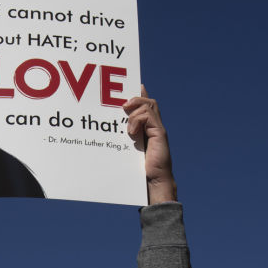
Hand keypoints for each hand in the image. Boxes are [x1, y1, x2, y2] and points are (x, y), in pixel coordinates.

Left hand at [124, 86, 176, 203]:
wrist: (152, 182)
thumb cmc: (137, 170)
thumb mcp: (126, 150)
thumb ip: (122, 139)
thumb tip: (107, 131)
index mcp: (147, 129)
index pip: (145, 106)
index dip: (139, 95)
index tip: (133, 85)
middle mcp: (154, 127)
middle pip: (149, 102)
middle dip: (136, 97)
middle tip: (123, 104)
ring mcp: (158, 129)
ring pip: (149, 105)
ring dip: (135, 109)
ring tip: (126, 119)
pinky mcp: (160, 133)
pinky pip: (149, 116)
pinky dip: (137, 120)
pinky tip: (131, 131)